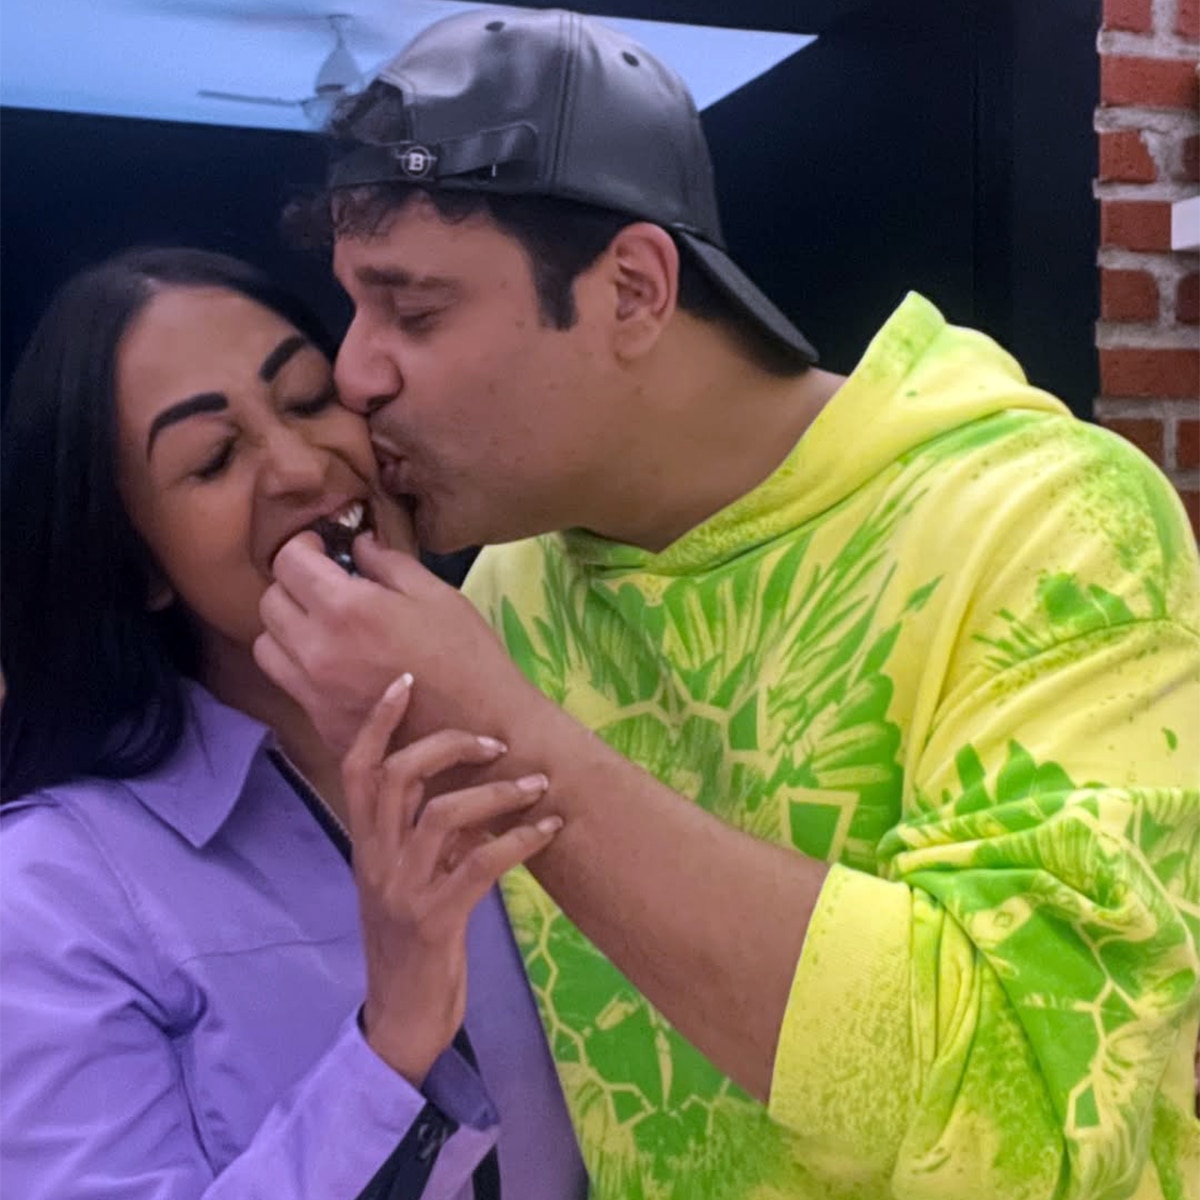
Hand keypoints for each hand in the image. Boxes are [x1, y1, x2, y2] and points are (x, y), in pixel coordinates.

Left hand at [256, 531, 542, 756]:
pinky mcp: (319, 721)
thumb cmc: (468, 656)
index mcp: (345, 608)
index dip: (304, 546)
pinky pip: (286, 682)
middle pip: (269, 601)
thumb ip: (389, 563)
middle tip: (324, 584)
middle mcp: (316, 648)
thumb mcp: (437, 595)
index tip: (322, 549)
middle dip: (292, 584)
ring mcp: (312, 690)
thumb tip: (359, 546)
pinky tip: (335, 663)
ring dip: (286, 627)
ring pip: (266, 644)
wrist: (482, 731)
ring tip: (320, 625)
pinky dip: (298, 665)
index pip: (289, 561)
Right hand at [345, 673, 562, 1084]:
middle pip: (397, 777)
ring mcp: (403, 891)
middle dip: (449, 746)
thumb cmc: (412, 941)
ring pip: (441, 816)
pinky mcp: (436, 921)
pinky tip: (549, 829)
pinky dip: (519, 839)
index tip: (406, 680)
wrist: (401, 1018)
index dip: (379, 722)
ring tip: (537, 784)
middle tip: (495, 741)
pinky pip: (479, 865)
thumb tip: (469, 783)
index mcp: (366, 844)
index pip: (357, 768)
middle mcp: (376, 860)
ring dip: (496, 792)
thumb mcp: (408, 878)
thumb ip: (424, 833)